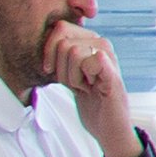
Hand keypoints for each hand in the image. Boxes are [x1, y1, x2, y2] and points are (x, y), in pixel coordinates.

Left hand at [39, 19, 139, 156]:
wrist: (109, 128)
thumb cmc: (91, 102)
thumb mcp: (69, 74)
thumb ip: (61, 55)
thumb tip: (42, 40)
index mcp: (91, 42)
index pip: (60, 28)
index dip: (49, 49)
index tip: (51, 70)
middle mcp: (103, 45)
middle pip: (64, 41)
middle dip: (60, 67)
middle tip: (75, 82)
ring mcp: (110, 58)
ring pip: (73, 52)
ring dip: (71, 77)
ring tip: (85, 87)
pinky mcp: (113, 74)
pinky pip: (92, 60)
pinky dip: (83, 77)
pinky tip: (91, 88)